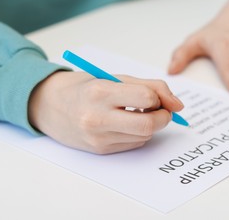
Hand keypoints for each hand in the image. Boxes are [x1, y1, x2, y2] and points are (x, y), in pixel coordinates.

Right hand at [28, 71, 183, 153]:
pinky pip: (133, 144)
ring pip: (144, 136)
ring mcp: (97, 137)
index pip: (146, 98)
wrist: (50, 106)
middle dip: (163, 117)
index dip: (160, 98)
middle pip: (148, 124)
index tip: (158, 97)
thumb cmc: (85, 87)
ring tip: (138, 113)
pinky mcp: (99, 150)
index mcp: (101, 91)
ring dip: (151, 125)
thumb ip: (149, 86)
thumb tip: (178, 105)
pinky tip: (126, 124)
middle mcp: (97, 117)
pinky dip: (138, 134)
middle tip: (161, 110)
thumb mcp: (114, 77)